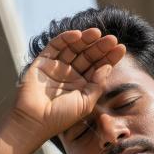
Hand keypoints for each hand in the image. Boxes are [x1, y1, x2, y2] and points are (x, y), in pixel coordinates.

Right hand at [10, 28, 126, 143]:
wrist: (34, 121)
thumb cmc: (60, 117)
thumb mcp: (85, 103)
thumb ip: (97, 85)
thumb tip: (107, 66)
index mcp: (81, 86)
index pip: (98, 67)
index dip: (109, 58)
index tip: (120, 48)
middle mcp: (70, 75)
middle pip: (87, 55)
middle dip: (100, 47)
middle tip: (112, 39)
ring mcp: (56, 67)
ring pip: (73, 48)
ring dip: (85, 39)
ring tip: (97, 32)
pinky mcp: (42, 62)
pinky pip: (55, 46)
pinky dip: (66, 39)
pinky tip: (78, 35)